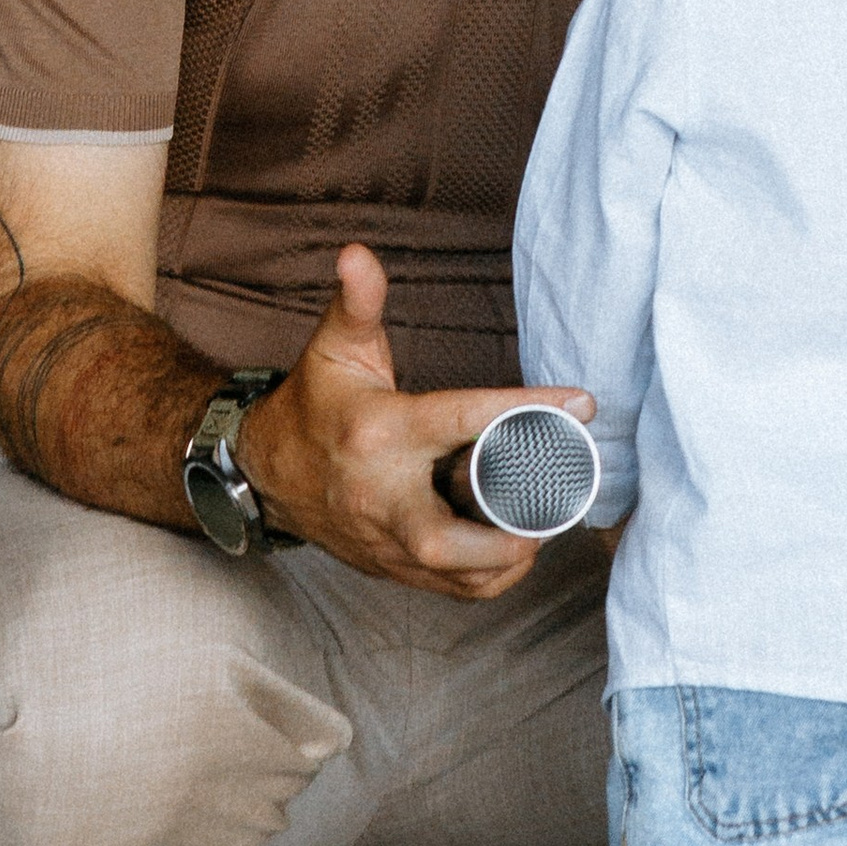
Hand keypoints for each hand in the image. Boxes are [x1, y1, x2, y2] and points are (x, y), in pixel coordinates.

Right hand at [235, 243, 596, 599]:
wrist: (265, 472)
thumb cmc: (314, 403)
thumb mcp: (335, 347)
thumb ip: (358, 302)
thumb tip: (358, 254)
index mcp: (378, 433)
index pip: (460, 420)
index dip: (525, 410)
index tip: (581, 402)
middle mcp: (379, 495)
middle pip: (444, 537)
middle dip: (508, 532)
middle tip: (558, 501)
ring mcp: (383, 540)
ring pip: (451, 574)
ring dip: (509, 559)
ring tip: (546, 523)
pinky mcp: (390, 566)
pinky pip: (449, 591)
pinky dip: (491, 580)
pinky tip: (518, 549)